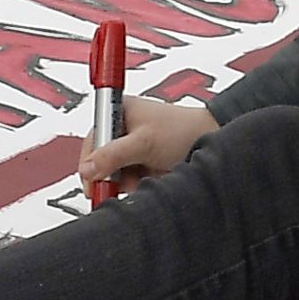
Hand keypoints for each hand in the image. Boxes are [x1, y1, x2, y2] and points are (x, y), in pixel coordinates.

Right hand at [78, 95, 211, 200]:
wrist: (210, 143)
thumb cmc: (184, 129)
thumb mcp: (144, 142)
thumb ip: (113, 155)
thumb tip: (88, 168)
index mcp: (119, 112)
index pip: (93, 138)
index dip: (90, 160)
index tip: (92, 179)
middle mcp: (123, 130)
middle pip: (100, 158)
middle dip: (107, 174)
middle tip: (110, 187)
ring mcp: (132, 149)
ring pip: (113, 173)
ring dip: (120, 182)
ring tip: (135, 181)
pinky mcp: (141, 165)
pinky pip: (126, 181)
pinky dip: (131, 186)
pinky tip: (142, 183)